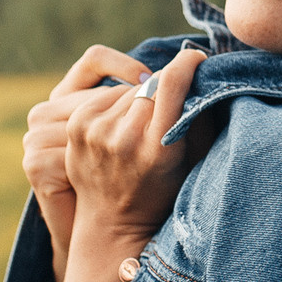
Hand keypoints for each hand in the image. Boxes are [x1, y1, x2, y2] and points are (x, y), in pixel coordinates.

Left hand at [41, 43, 205, 281]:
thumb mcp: (192, 161)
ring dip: (141, 95)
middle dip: (166, 83)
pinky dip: (119, 101)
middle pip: (151, 84)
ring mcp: (96, 132)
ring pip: (129, 88)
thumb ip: (199, 118)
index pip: (170, 85)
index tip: (196, 57)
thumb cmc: (163, 192)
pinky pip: (106, 95)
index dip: (186, 64)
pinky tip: (124, 122)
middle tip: (175, 92)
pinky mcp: (78, 126)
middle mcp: (123, 139)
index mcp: (157, 149)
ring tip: (146, 120)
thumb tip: (203, 75)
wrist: (112, 224)